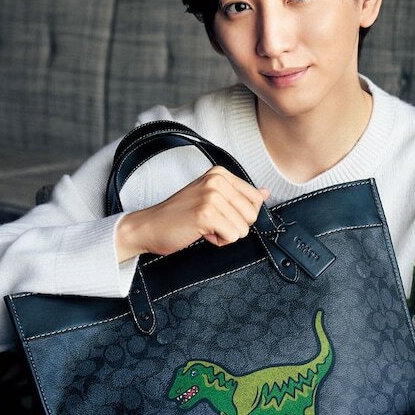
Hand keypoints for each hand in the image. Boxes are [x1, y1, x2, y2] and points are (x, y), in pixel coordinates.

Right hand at [115, 165, 270, 260]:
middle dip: (234, 226)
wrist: (149, 227)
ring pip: (243, 228)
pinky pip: (232, 236)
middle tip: (210, 222)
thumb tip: (265, 193)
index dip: (240, 215)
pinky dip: (218, 241)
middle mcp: (217, 180)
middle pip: (252, 215)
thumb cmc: (179, 216)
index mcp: (220, 173)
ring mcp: (211, 195)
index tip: (218, 213)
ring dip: (225, 234)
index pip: (256, 199)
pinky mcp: (206, 213)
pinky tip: (201, 233)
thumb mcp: (212, 199)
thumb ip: (239, 195)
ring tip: (203, 227)